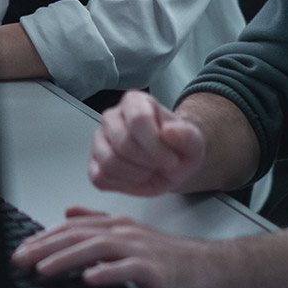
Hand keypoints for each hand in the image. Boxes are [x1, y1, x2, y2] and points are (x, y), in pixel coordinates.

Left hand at [10, 207, 222, 287]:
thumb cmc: (169, 257)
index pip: (72, 228)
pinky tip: (89, 280)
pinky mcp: (154, 270)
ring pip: (97, 249)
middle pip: (79, 236)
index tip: (20, 249)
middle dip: (46, 247)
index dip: (45, 238)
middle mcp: (125, 233)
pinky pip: (127, 270)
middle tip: (20, 260)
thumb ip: (99, 223)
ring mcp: (140, 250)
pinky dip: (107, 274)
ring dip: (67, 259)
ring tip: (44, 269)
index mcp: (116, 225)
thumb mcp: (129, 235)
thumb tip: (68, 213)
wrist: (208, 268)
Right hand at [87, 90, 205, 195]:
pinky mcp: (94, 164)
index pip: (138, 118)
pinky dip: (124, 184)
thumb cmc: (177, 149)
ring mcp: (99, 140)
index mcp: (135, 102)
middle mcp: (112, 117)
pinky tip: (137, 178)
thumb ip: (187, 135)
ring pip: (110, 161)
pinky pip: (101, 178)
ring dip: (137, 174)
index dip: (155, 144)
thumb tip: (169, 131)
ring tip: (150, 171)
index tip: (172, 160)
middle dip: (148, 162)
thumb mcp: (194, 143)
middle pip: (123, 142)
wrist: (169, 166)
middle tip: (161, 166)